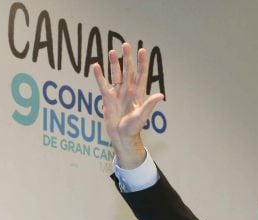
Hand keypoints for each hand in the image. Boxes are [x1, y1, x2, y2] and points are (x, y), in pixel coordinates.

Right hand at [92, 42, 163, 168]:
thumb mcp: (142, 115)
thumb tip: (161, 95)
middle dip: (128, 58)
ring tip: (112, 51)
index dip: (142, 63)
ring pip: (116, 74)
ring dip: (114, 63)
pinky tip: (96, 66)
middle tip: (126, 45)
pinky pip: (103, 84)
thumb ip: (150, 104)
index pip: (141, 75)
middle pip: (128, 71)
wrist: (121, 136)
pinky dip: (99, 75)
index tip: (142, 50)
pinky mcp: (107, 98)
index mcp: (138, 94)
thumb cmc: (133, 127)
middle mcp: (128, 91)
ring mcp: (118, 93)